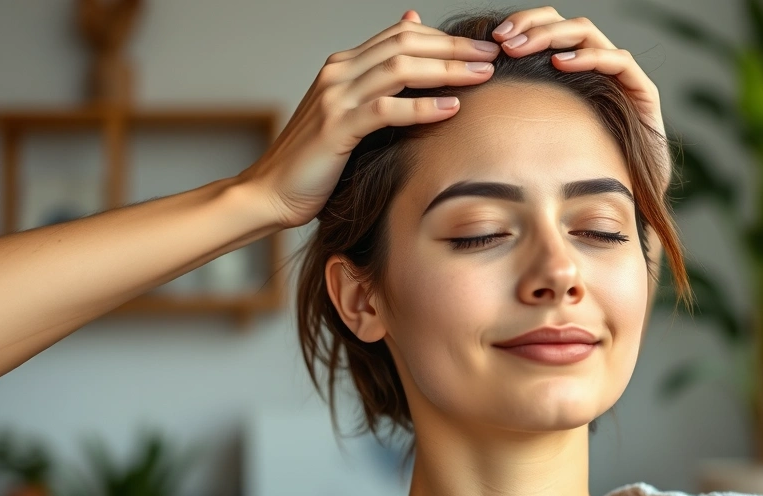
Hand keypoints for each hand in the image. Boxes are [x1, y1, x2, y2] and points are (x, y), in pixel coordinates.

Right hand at [238, 10, 499, 228]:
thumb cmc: (317, 160)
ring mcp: (335, 99)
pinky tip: (451, 108)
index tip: (481, 49)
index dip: (444, 37)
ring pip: (399, 69)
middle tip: (492, 55)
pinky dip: (421, 107)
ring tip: (481, 75)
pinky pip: (386, 110)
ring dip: (446, 69)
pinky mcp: (336, 129)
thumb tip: (410, 37)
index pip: (401, 35)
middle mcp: (338, 73)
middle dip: (453, 47)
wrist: (271, 192)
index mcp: (343, 66)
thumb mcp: (350, 115)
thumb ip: (379, 83)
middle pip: (405, 44)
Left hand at [490, 7, 669, 193]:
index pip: (549, 30)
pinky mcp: (643, 95)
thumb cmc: (575, 177)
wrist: (627, 203)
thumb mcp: (535, 140)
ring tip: (519, 50)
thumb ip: (513, 117)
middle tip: (502, 40)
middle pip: (565, 25)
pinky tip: (560, 63)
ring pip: (588, 35)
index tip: (494, 39)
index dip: (523, 26)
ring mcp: (622, 79)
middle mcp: (599, 69)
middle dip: (531, 26)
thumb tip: (465, 101)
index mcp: (573, 72)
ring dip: (551, 37)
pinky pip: (618, 62)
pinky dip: (588, 57)